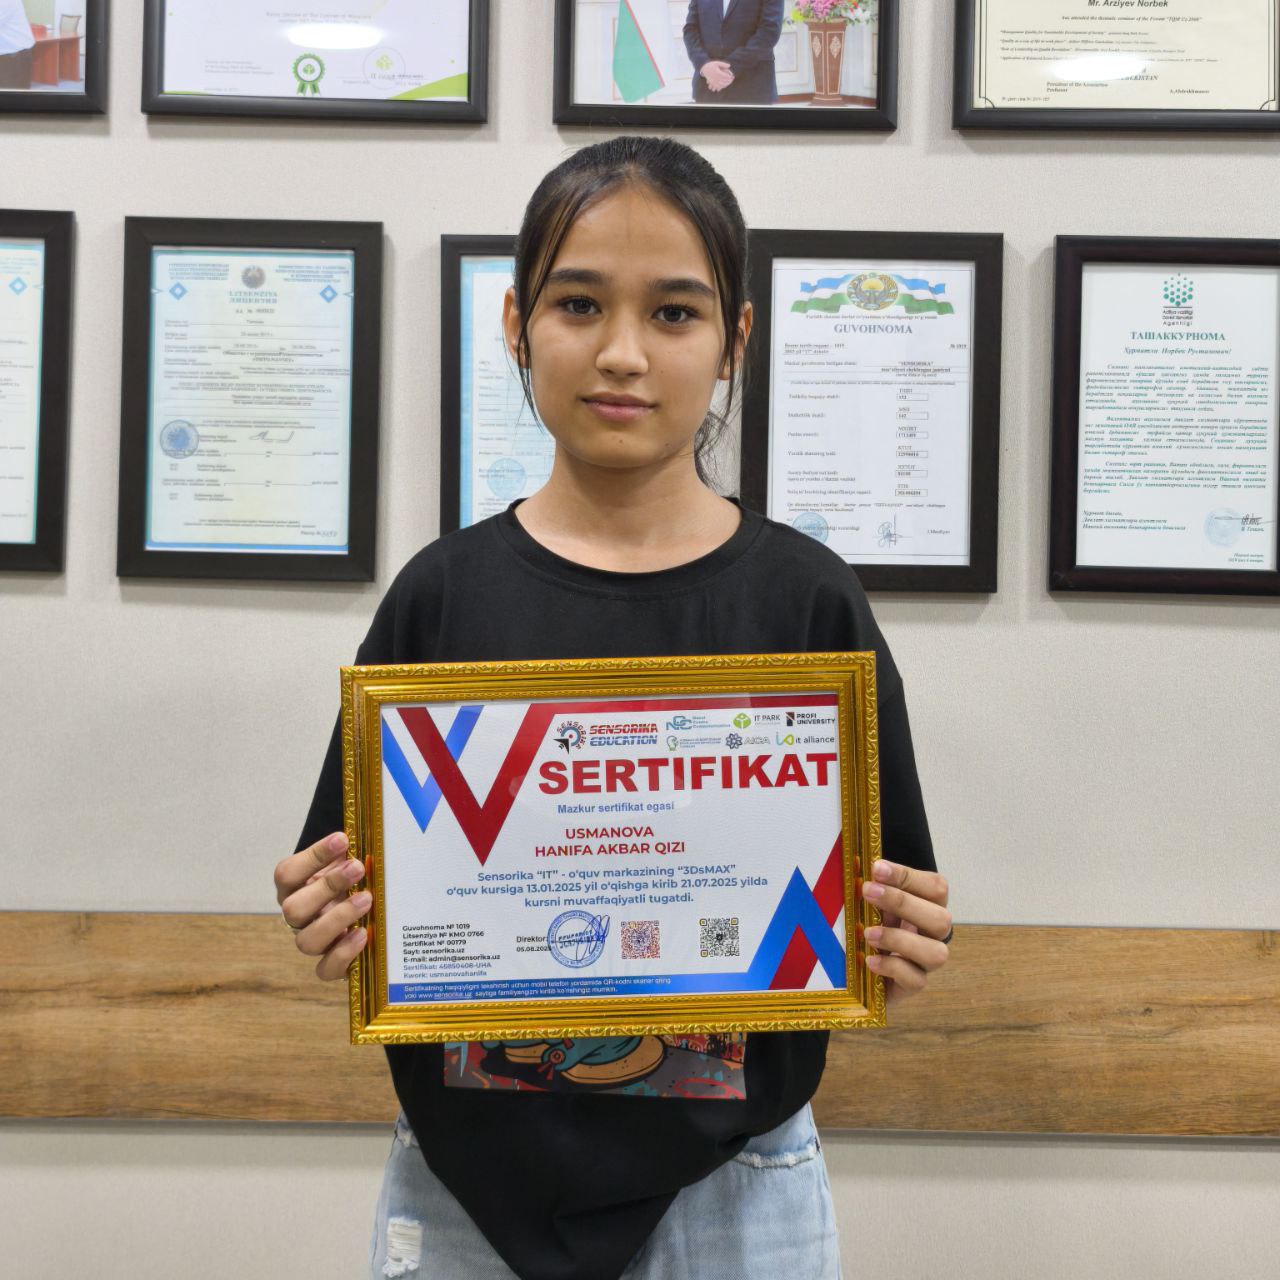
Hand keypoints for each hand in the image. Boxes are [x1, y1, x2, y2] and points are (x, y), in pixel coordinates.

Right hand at [274, 830, 369, 980]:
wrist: (359, 909)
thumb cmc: (349, 882)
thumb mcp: (346, 865)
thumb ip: (348, 855)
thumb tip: (367, 840)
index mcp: (294, 889)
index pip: (287, 873)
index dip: (313, 857)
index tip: (343, 839)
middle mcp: (297, 917)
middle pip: (293, 909)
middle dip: (327, 886)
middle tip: (358, 868)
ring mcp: (311, 941)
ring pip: (307, 941)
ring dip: (338, 918)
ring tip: (366, 900)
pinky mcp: (328, 964)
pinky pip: (325, 969)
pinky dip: (343, 954)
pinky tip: (363, 934)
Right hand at [700, 60, 733, 91]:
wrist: (704, 68)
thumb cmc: (711, 65)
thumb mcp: (717, 63)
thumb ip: (723, 64)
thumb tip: (729, 65)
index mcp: (717, 72)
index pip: (725, 75)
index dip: (729, 76)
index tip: (733, 76)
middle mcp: (715, 77)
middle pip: (724, 80)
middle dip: (728, 81)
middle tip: (732, 80)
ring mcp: (713, 81)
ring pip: (720, 84)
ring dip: (725, 84)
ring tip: (729, 83)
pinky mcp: (712, 83)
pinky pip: (717, 86)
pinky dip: (720, 86)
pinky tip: (723, 86)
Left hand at [860, 860, 950, 1004]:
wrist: (866, 972)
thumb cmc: (873, 926)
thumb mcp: (874, 905)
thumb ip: (874, 890)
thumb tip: (858, 869)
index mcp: (928, 907)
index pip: (935, 887)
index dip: (908, 876)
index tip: (876, 868)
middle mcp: (934, 935)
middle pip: (941, 919)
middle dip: (903, 903)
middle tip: (868, 892)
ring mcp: (926, 962)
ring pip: (937, 954)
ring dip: (900, 939)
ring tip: (868, 933)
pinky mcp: (913, 985)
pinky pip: (916, 980)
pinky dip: (892, 967)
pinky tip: (870, 960)